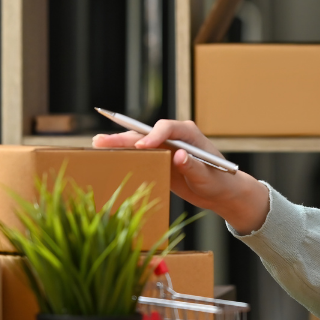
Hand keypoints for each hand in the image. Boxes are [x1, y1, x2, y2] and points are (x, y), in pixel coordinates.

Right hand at [93, 120, 269, 234]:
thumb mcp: (208, 177)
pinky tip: (108, 156)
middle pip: (147, 133)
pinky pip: (140, 155)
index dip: (153, 135)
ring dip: (120, 143)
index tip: (141, 146)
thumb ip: (194, 166)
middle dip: (126, 137)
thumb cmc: (220, 181)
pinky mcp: (161, 159)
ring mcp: (166, 147)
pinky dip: (125, 155)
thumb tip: (179, 155)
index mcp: (189, 134)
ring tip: (97, 144)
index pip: (167, 128)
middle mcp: (176, 136)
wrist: (222, 191)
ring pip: (140, 143)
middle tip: (102, 140)